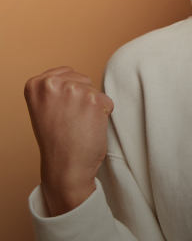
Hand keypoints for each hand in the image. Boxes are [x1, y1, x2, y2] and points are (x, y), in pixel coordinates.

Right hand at [24, 66, 113, 215]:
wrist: (65, 167)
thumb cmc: (57, 140)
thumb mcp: (45, 108)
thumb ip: (55, 89)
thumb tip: (75, 77)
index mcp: (36, 84)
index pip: (67, 73)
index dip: (69, 94)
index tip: (60, 112)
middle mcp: (52, 83)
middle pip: (82, 79)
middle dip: (81, 98)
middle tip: (70, 121)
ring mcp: (74, 90)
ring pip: (95, 89)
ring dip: (92, 106)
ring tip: (78, 124)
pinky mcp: (94, 100)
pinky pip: (107, 101)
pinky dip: (104, 114)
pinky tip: (89, 128)